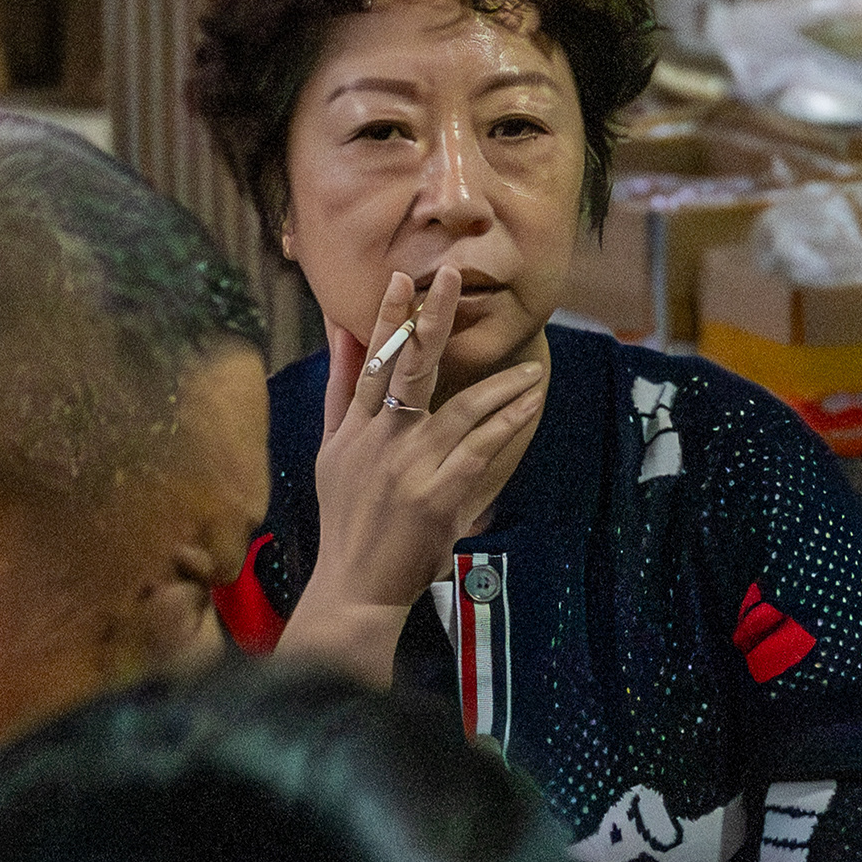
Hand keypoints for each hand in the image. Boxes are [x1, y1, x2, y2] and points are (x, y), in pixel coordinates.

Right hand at [279, 266, 548, 684]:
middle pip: (407, 368)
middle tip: (451, 276)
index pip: (371, 361)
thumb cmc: (346, 517)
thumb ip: (342, 393)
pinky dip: (504, 423)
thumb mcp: (331, 452)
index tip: (403, 278)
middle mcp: (378, 441)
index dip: (387, 317)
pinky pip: (478, 449)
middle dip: (430, 319)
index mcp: (353, 429)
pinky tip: (527, 405)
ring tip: (530, 367)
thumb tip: (343, 336)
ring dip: (498, 383)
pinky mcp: (436, 496)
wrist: (355, 585)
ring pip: (457, 408)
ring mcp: (408, 468)